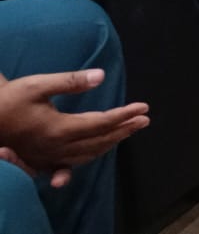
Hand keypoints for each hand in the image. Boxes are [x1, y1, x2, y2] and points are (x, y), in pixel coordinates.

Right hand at [0, 71, 148, 185]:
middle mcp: (56, 147)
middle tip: (144, 119)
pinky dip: (88, 157)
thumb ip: (71, 81)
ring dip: (111, 142)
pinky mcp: (41, 161)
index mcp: (58, 129)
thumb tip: (101, 76)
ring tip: (128, 130)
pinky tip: (97, 153)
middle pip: (99, 141)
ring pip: (88, 154)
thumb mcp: (39, 84)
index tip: (144, 108)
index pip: (101, 123)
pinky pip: (70, 164)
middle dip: (124, 129)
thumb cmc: (12, 98)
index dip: (124, 116)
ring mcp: (48, 157)